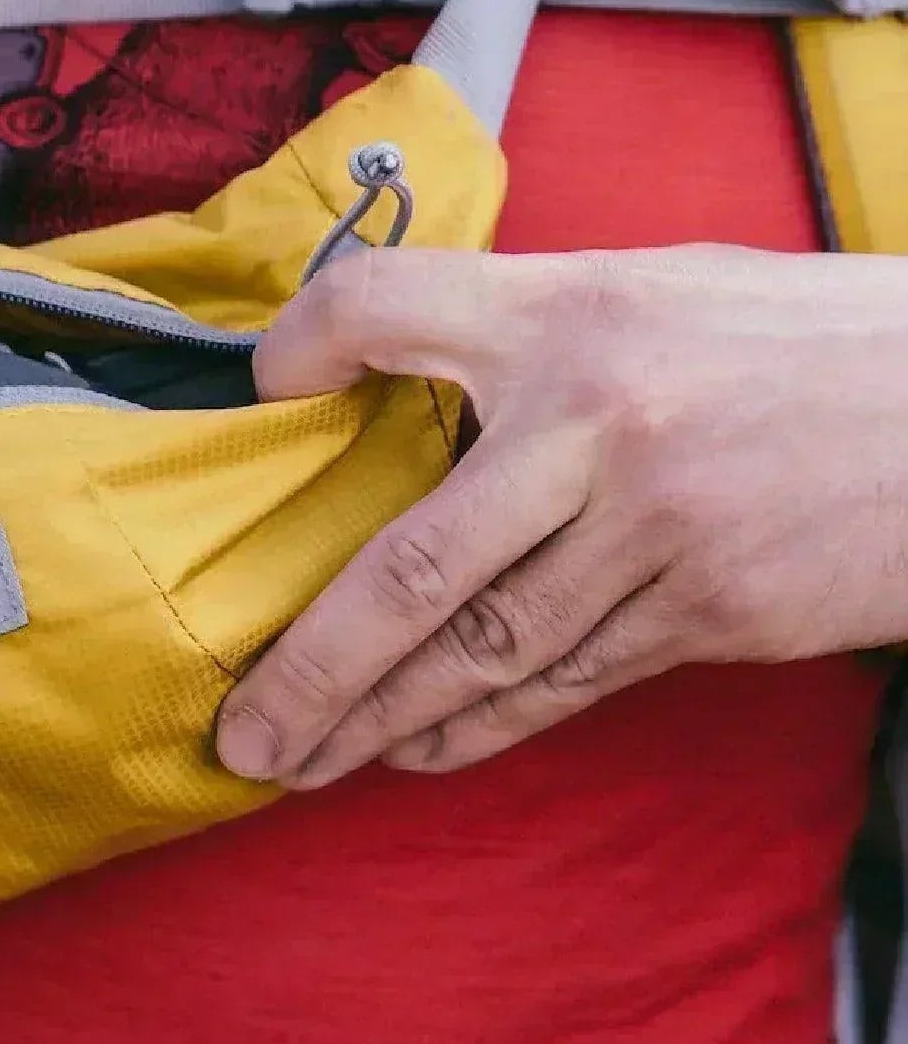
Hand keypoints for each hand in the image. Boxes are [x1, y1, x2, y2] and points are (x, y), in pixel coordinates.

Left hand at [214, 244, 907, 788]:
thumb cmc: (803, 337)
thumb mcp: (660, 284)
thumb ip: (539, 320)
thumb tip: (416, 362)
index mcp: (573, 312)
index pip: (388, 303)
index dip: (306, 341)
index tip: (263, 385)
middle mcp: (599, 424)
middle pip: (418, 563)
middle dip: (315, 662)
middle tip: (239, 729)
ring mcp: (657, 532)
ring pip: (489, 652)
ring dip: (385, 718)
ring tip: (303, 760)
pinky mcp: (713, 612)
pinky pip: (571, 680)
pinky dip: (486, 724)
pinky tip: (421, 749)